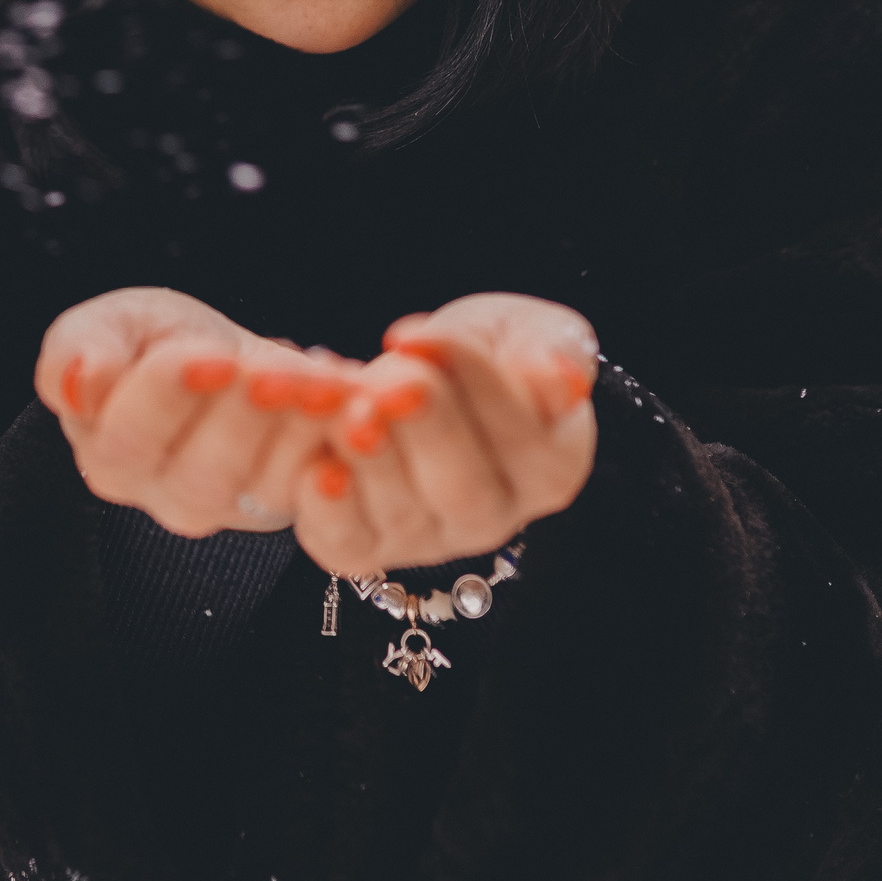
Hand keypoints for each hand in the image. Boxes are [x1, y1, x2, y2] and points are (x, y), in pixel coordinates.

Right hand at [34, 288, 361, 536]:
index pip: (130, 435)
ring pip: (261, 482)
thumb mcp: (112, 325)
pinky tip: (348, 393)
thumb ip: (78, 349)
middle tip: (276, 369)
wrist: (216, 358)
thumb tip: (75, 384)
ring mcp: (225, 505)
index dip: (171, 395)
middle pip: (201, 471)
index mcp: (107, 449)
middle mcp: (162, 492)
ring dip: (299, 427)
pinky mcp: (280, 503)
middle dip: (245, 414)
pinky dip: (334, 437)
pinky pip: (311, 482)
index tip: (212, 354)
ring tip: (325, 380)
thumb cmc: (151, 342)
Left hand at [289, 293, 597, 573]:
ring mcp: (429, 538)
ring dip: (372, 462)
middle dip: (426, 430)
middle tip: (392, 383)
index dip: (474, 383)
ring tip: (349, 412)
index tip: (424, 336)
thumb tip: (564, 379)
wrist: (419, 379)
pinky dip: (330, 511)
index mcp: (548, 467)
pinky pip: (348, 543)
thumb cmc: (485, 355)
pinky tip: (318, 469)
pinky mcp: (367, 547)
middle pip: (465, 489)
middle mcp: (492, 516)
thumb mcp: (524, 333)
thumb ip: (549, 352)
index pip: (521, 434)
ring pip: (403, 513)